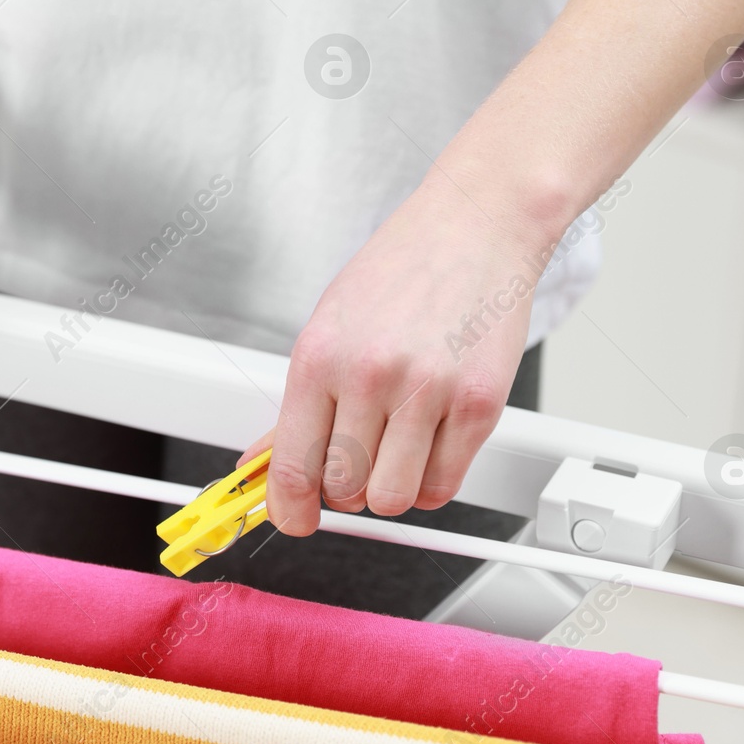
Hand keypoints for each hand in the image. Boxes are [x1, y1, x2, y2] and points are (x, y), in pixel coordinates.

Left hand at [241, 174, 551, 535]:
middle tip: (358, 461)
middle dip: (346, 490)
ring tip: (398, 448)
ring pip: (394, 498)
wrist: (475, 225)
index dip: (289, 508)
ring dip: (392, 487)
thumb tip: (265, 461)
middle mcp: (370, 375)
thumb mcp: (331, 325)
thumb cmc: (402, 269)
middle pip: (344, 489)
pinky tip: (431, 443)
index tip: (295, 518)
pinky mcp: (478, 403)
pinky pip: (445, 485)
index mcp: (320, 356)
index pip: (292, 464)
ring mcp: (427, 391)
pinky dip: (434, 479)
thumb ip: (301, 401)